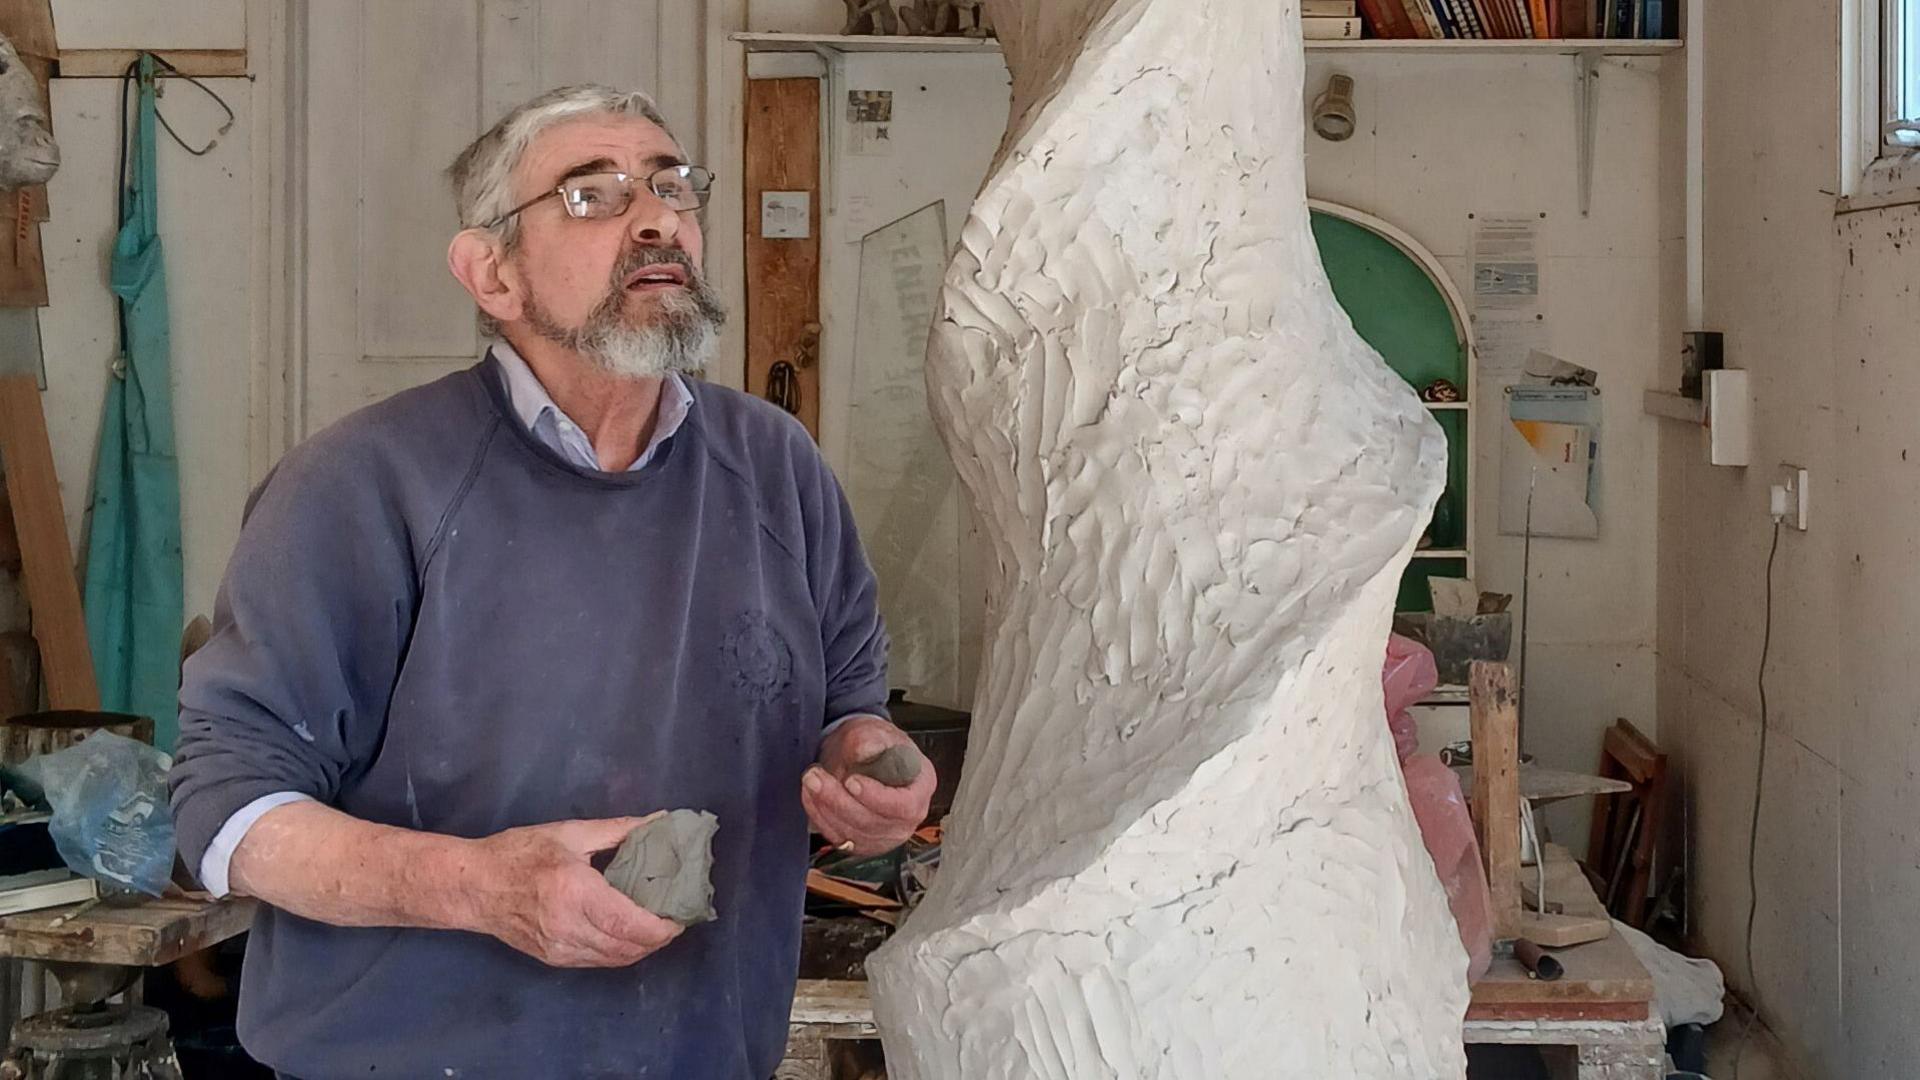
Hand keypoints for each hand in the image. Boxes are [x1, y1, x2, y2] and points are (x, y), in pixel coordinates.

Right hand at [462, 817, 683, 967]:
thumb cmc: (518, 853)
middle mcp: (568, 927)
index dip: (661, 927)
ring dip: (642, 947)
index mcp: (574, 892)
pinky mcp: (553, 959)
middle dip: (659, 937)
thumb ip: (618, 830)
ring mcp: (559, 949)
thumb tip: (659, 821)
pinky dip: (620, 951)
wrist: (472, 886)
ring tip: (658, 924)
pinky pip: (598, 961)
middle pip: (628, 947)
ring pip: (616, 959)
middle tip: (676, 915)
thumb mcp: (570, 834)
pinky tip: (628, 932)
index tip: (681, 914)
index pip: (629, 924)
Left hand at [804, 716, 935, 856]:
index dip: (877, 798)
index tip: (852, 781)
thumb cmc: (875, 744)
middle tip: (815, 775)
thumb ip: (871, 740)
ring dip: (825, 808)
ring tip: (810, 780)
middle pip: (873, 822)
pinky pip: (838, 837)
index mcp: (921, 787)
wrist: (862, 755)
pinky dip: (820, 817)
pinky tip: (811, 795)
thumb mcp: (875, 732)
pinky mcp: (862, 843)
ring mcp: (885, 834)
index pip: (904, 805)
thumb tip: (866, 750)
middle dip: (839, 800)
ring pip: (852, 833)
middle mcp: (907, 818)